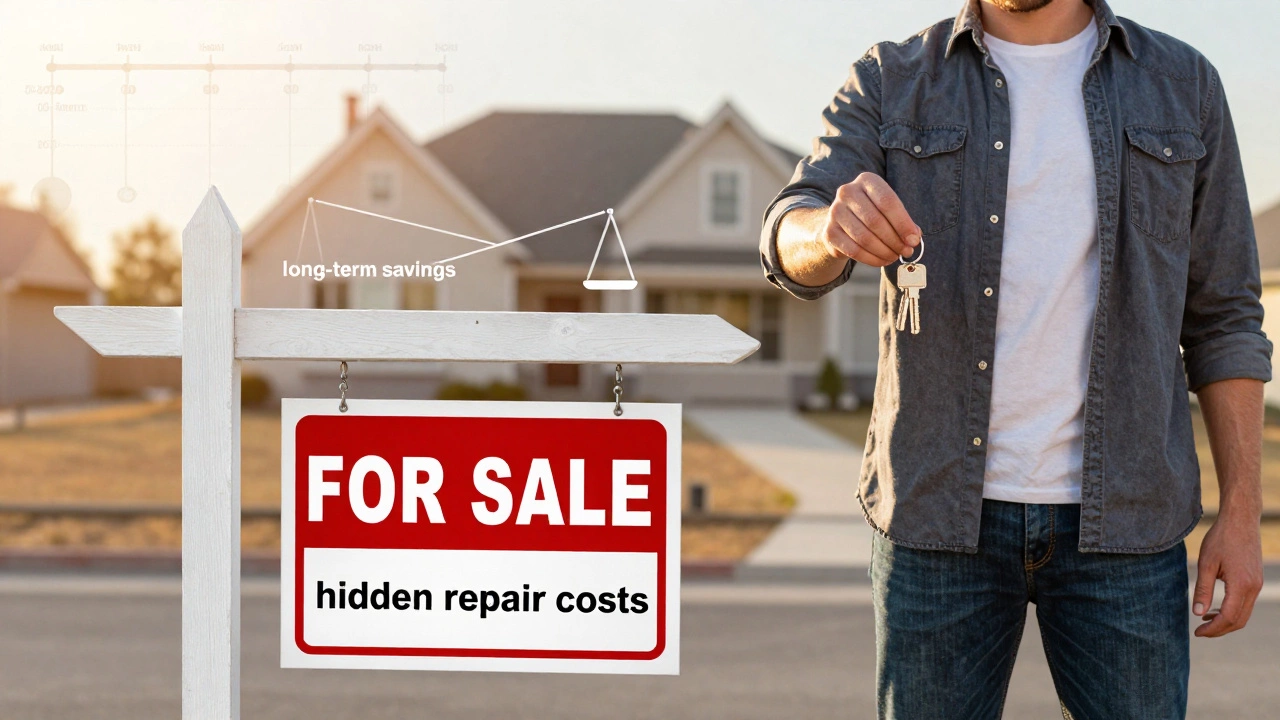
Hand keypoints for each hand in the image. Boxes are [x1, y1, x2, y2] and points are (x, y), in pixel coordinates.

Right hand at [820, 173, 922, 267]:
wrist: (841, 222)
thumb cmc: (872, 213)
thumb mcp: (888, 210)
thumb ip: (903, 222)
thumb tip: (913, 239)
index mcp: (866, 180)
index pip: (887, 201)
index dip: (903, 223)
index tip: (913, 239)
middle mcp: (847, 192)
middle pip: (875, 220)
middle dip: (895, 240)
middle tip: (906, 251)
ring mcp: (835, 212)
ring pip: (864, 238)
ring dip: (884, 251)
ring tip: (895, 256)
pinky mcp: (829, 233)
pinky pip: (854, 250)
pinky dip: (872, 259)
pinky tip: (882, 260)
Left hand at [1192, 511, 1263, 636]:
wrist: (1240, 520)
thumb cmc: (1220, 539)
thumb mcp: (1206, 564)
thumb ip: (1203, 590)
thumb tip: (1197, 614)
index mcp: (1242, 585)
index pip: (1229, 618)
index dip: (1213, 629)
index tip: (1197, 633)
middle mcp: (1254, 587)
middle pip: (1239, 621)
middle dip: (1220, 630)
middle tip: (1200, 632)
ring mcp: (1257, 584)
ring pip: (1244, 614)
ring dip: (1225, 621)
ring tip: (1204, 620)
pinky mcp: (1256, 580)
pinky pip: (1246, 603)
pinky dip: (1232, 610)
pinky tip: (1215, 608)